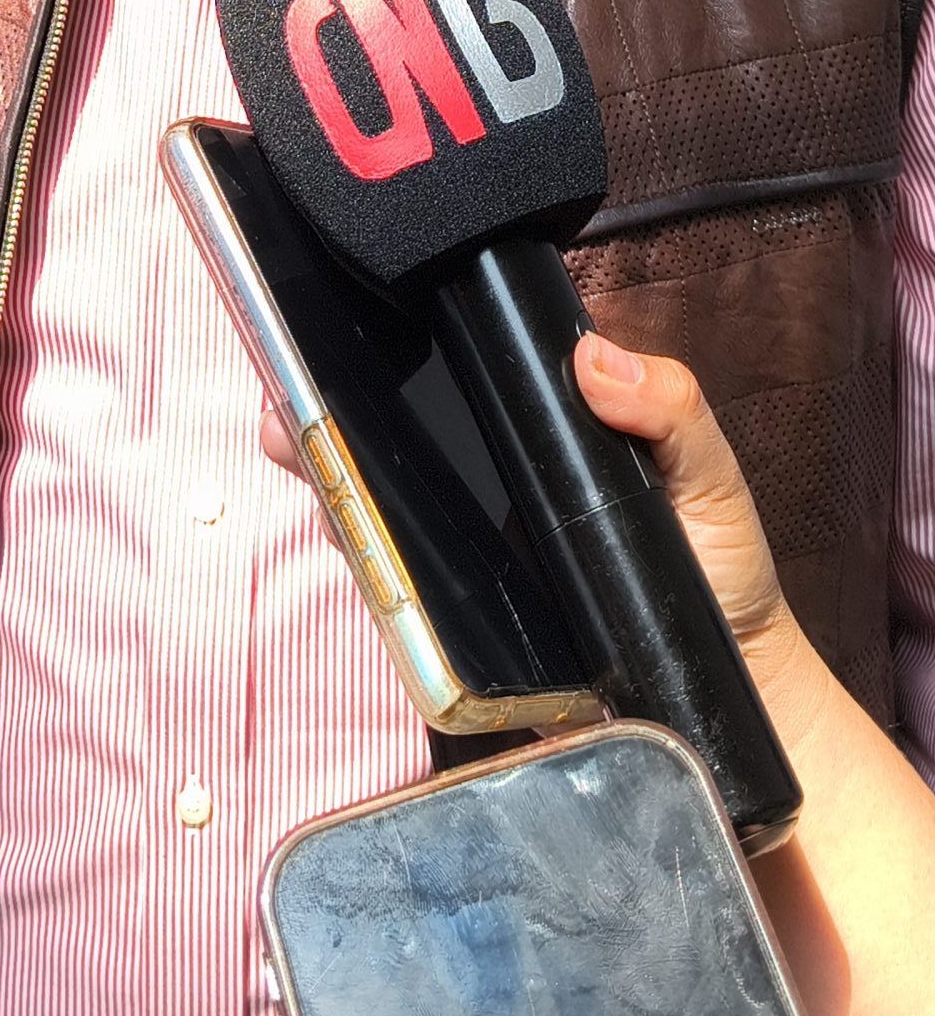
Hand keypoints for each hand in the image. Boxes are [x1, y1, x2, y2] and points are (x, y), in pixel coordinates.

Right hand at [261, 333, 830, 754]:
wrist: (724, 699)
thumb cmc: (720, 573)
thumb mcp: (710, 479)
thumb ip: (672, 412)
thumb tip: (594, 356)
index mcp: (548, 428)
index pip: (468, 367)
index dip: (410, 337)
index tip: (359, 315)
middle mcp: (496, 474)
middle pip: (403, 422)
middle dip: (336, 399)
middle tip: (291, 388)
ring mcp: (471, 542)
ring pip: (383, 493)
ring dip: (329, 464)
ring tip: (290, 437)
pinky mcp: (461, 611)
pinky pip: (397, 574)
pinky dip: (357, 548)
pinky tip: (334, 524)